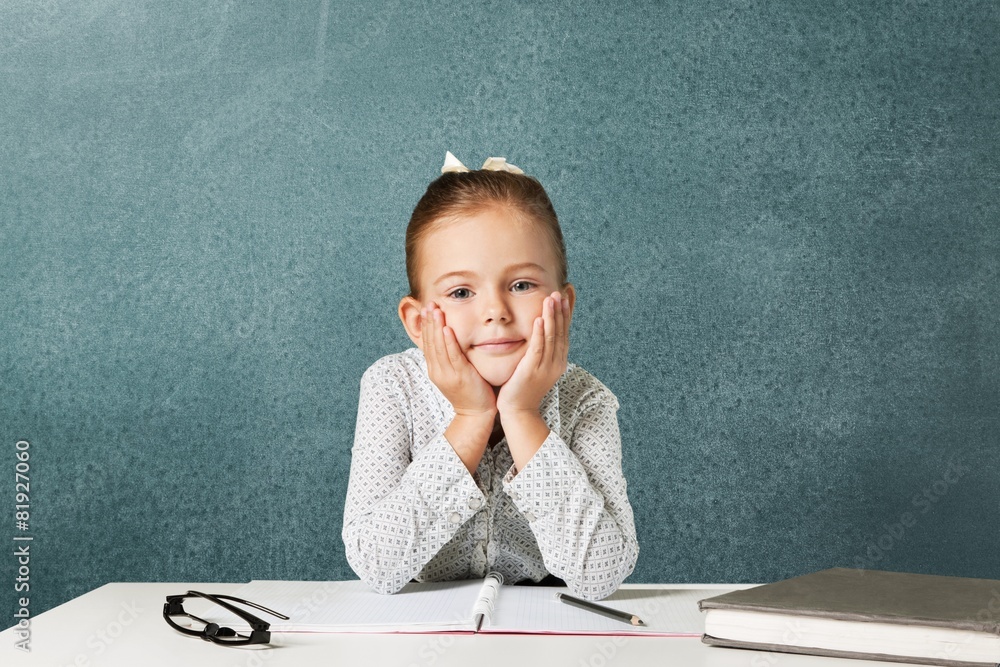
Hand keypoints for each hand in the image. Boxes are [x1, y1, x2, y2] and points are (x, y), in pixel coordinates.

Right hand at [421, 303, 496, 417]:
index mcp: (435, 369)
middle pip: (430, 342)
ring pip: (439, 347)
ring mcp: (447, 374)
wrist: (476, 414)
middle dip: (428, 322)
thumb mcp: (454, 373)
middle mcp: (437, 371)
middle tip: (428, 304)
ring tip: (435, 310)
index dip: (426, 325)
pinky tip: (447, 329)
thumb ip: (450, 357)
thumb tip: (449, 339)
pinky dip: (449, 342)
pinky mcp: (460, 376)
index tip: (426, 309)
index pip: (427, 343)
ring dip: (436, 327)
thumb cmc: (469, 391)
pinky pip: (453, 356)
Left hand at [496, 291, 571, 416]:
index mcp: (558, 360)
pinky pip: (538, 348)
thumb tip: (542, 333)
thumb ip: (540, 350)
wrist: (519, 412)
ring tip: (552, 298)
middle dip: (562, 310)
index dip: (567, 312)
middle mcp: (556, 362)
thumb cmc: (523, 389)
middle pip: (561, 331)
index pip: (565, 331)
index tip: (568, 294)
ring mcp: (546, 367)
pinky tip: (539, 319)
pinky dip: (540, 333)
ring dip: (552, 316)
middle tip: (561, 290)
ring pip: (552, 337)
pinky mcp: (532, 370)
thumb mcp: (537, 367)